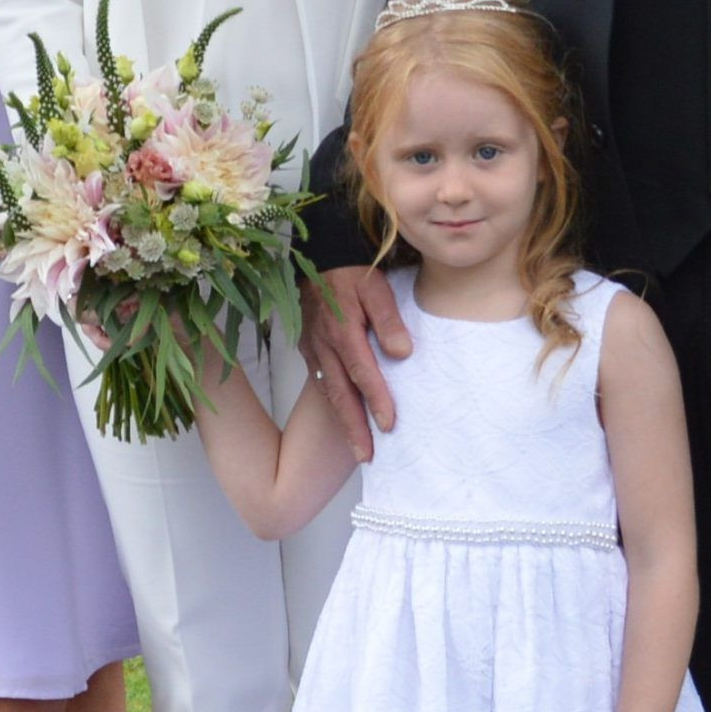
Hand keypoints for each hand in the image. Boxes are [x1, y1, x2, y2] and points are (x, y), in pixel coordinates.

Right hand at [301, 266, 406, 457]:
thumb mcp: (376, 286)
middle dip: (354, 428)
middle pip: (340, 394)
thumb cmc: (352, 270)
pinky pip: (319, 381)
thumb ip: (388, 319)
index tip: (389, 424)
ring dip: (343, 422)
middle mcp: (324, 344)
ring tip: (358, 448)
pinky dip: (332, 404)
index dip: (376, 399)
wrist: (320, 254)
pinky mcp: (307, 347)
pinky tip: (343, 418)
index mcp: (342, 330)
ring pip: (328, 392)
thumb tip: (402, 352)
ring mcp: (312, 348)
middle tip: (367, 457)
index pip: (362, 372)